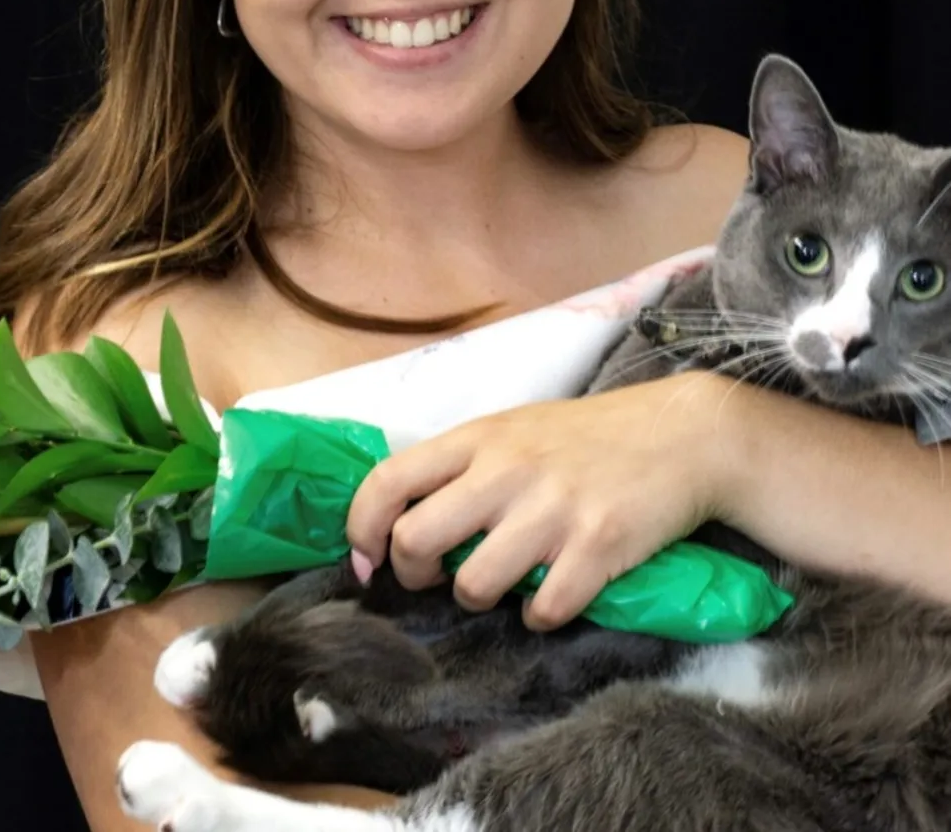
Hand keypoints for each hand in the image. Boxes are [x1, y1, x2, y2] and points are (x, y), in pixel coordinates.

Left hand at [346, 371, 732, 630]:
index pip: (387, 480)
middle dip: (415, 574)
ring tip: (506, 582)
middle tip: (438, 576)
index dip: (362, 528)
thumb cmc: (589, 436)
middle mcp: (506, 471)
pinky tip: (556, 595)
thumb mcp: (516, 429)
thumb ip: (465, 465)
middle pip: (417, 540)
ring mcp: (552, 510)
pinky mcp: (597, 546)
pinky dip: (542, 616)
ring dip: (482, 598)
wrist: (682, 435)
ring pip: (474, 586)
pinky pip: (543, 610)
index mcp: (479, 438)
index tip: (369, 560)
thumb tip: (403, 519)